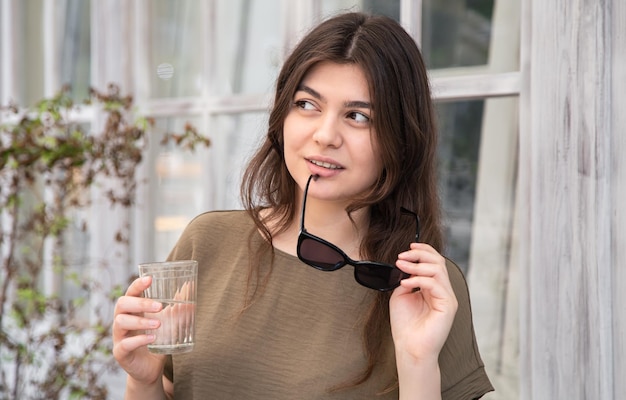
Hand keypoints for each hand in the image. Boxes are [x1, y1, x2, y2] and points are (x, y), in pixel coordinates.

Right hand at [112, 276, 166, 385]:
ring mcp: (119, 337)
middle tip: (159, 306)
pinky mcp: (120, 353)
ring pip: (121, 322)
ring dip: (140, 321)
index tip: (150, 279)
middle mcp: (122, 320)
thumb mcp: (168, 322)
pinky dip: (139, 340)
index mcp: (132, 310)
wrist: (151, 368)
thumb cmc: (157, 340)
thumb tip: (190, 288)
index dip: (137, 285)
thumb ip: (177, 307)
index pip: (130, 292)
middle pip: (122, 304)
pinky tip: (152, 339)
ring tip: (158, 324)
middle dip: (140, 303)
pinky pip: (124, 344)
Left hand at [390, 243, 457, 363]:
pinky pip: (435, 284)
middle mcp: (443, 291)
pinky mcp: (448, 306)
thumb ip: (406, 278)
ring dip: (416, 265)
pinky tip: (405, 284)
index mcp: (434, 288)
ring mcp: (448, 298)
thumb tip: (407, 264)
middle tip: (402, 256)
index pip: (435, 262)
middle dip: (420, 254)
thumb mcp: (401, 295)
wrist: (409, 348)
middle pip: (439, 262)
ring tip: (401, 266)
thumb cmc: (405, 325)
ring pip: (438, 270)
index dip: (424, 250)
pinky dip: (418, 280)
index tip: (409, 246)